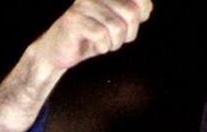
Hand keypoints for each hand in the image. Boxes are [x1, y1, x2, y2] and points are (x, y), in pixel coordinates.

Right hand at [31, 0, 153, 71]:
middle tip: (116, 40)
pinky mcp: (74, 20)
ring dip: (114, 43)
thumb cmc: (91, 37)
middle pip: (131, 13)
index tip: (129, 25)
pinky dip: (103, 47)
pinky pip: (101, 35)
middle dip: (128, 34)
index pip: (140, 0)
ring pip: (116, 27)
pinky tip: (96, 46)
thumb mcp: (117, 23)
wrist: (59, 51)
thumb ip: (134, 12)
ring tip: (105, 44)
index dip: (142, 15)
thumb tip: (147, 8)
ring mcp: (84, 5)